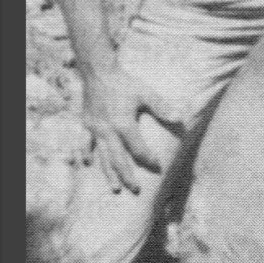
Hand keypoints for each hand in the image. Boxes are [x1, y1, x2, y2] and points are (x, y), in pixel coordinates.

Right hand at [81, 66, 183, 195]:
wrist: (99, 73)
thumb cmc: (125, 84)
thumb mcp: (146, 94)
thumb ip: (162, 107)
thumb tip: (179, 118)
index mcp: (123, 124)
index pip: (137, 148)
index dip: (148, 158)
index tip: (158, 166)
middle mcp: (107, 130)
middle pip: (117, 159)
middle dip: (127, 175)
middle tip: (136, 190)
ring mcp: (94, 129)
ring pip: (100, 156)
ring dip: (108, 173)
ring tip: (115, 189)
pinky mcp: (86, 125)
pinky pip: (83, 144)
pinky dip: (84, 155)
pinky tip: (86, 164)